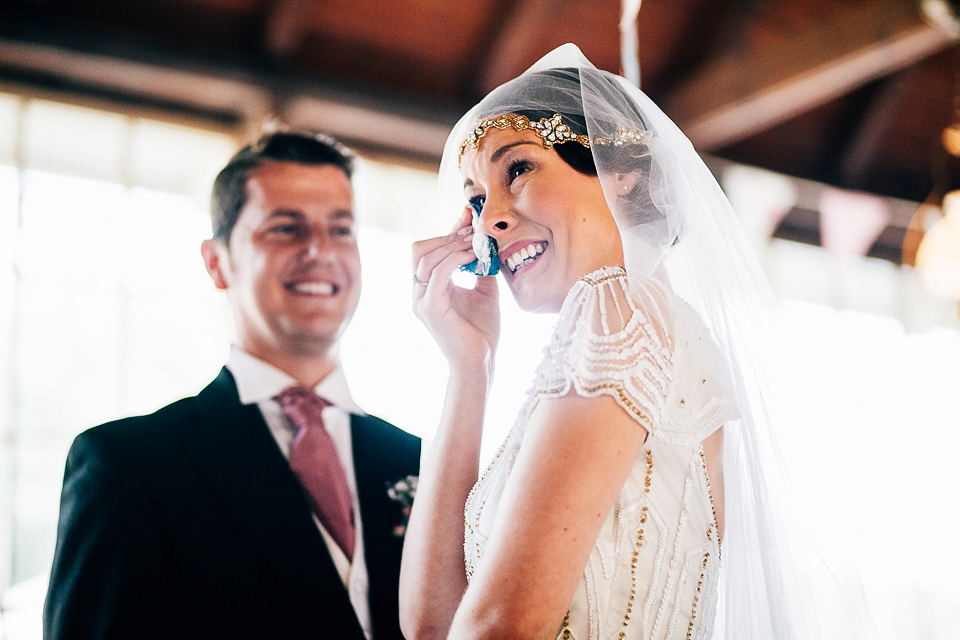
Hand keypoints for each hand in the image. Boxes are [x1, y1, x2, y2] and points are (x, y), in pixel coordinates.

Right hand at [412, 207, 499, 376]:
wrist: (482, 362)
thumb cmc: (482, 332)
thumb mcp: (485, 291)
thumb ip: (481, 267)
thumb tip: (486, 242)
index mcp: (429, 288)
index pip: (429, 251)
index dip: (449, 232)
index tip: (469, 216)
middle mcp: (419, 293)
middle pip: (419, 249)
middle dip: (447, 235)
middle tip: (473, 229)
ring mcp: (421, 301)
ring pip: (425, 257)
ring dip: (452, 244)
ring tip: (476, 241)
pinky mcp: (430, 308)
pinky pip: (437, 272)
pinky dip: (455, 259)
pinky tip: (473, 256)